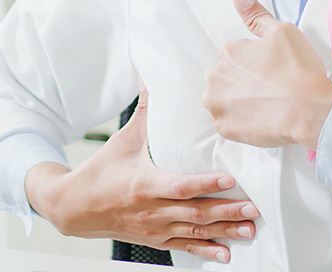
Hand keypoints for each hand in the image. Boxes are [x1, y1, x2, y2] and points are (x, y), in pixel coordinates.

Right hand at [25, 85, 259, 263]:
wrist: (76, 206)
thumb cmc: (101, 171)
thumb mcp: (122, 140)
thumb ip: (143, 111)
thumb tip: (151, 78)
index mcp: (144, 184)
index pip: (180, 186)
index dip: (206, 184)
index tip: (230, 180)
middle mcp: (152, 210)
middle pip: (195, 212)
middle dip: (227, 211)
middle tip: (254, 208)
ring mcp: (155, 228)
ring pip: (195, 231)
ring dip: (224, 231)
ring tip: (250, 227)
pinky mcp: (155, 239)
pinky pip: (185, 247)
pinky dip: (206, 251)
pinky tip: (225, 253)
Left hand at [203, 0, 331, 148]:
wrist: (309, 109)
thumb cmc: (298, 70)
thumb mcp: (281, 31)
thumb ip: (256, 14)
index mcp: (227, 52)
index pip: (235, 57)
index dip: (255, 66)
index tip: (271, 73)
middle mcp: (214, 75)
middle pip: (225, 78)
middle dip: (242, 83)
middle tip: (269, 91)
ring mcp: (216, 103)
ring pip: (222, 100)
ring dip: (237, 103)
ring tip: (264, 106)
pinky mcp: (223, 127)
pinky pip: (227, 123)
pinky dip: (240, 123)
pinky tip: (259, 120)